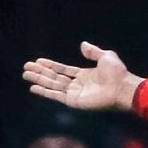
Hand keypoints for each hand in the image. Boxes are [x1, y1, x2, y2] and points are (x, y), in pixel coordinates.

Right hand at [23, 41, 144, 112]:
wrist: (122, 88)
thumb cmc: (117, 74)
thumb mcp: (106, 56)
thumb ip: (93, 51)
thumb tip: (83, 45)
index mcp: (86, 76)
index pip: (64, 70)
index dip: (51, 66)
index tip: (38, 60)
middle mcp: (79, 85)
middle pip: (55, 78)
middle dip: (41, 72)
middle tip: (26, 67)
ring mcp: (76, 94)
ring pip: (53, 86)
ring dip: (39, 79)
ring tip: (25, 74)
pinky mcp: (75, 102)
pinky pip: (56, 96)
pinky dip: (44, 92)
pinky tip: (33, 87)